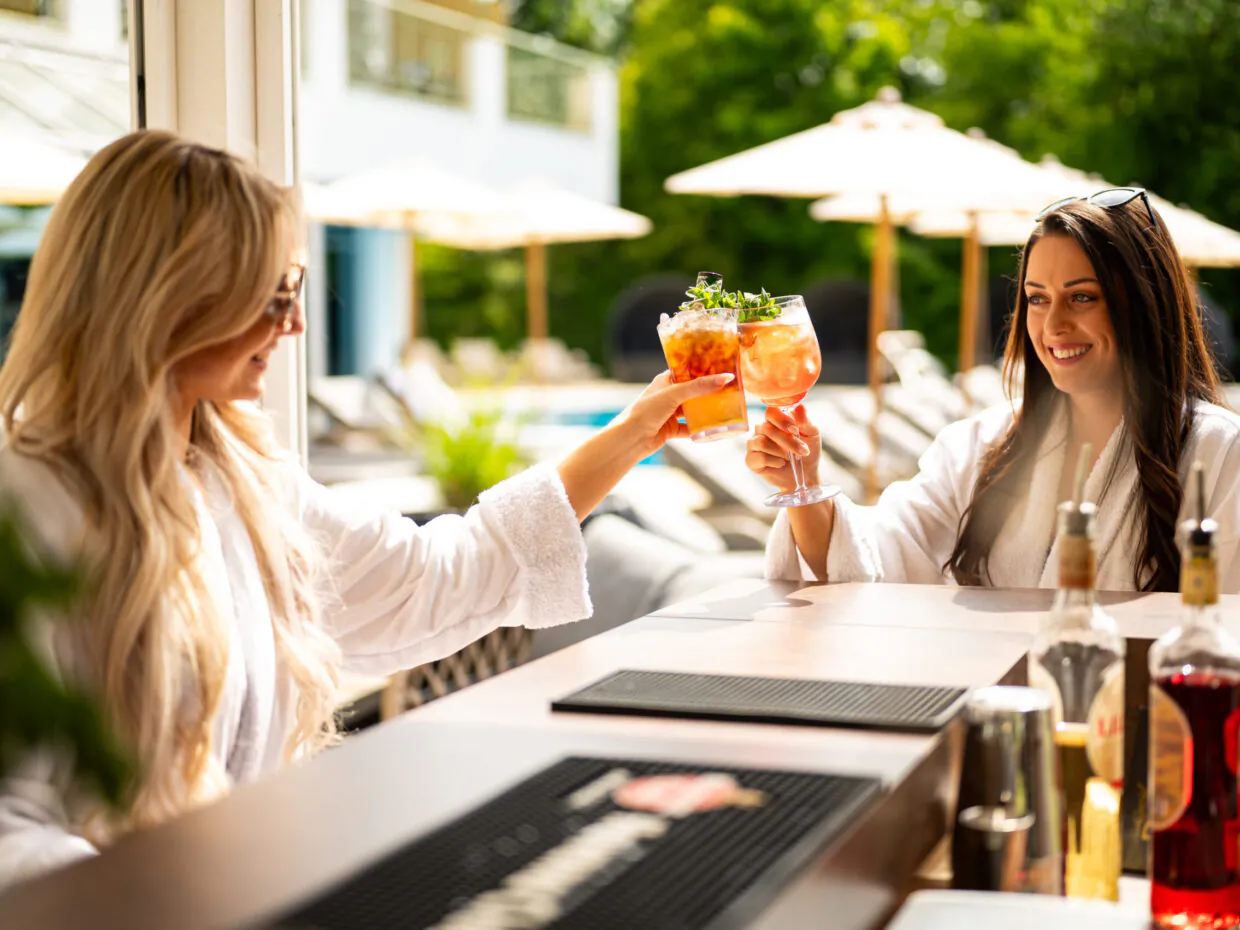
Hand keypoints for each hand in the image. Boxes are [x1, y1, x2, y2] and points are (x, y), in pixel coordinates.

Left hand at [615, 370, 737, 455]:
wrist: (630, 439)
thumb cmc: (646, 411)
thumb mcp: (674, 394)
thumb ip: (699, 387)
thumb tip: (725, 378)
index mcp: (665, 381)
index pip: (688, 371)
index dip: (704, 369)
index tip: (723, 368)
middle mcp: (668, 395)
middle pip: (693, 391)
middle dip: (709, 391)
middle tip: (730, 388)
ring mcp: (670, 413)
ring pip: (693, 410)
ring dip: (707, 410)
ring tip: (726, 407)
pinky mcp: (671, 429)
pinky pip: (690, 428)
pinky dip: (700, 429)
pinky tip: (714, 429)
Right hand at [745, 405, 820, 492]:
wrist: (805, 475)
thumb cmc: (807, 452)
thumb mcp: (812, 435)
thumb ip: (805, 421)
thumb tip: (800, 407)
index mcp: (775, 420)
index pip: (770, 412)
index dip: (781, 420)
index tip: (794, 430)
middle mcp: (762, 430)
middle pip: (767, 428)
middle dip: (788, 441)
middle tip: (802, 451)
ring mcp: (754, 444)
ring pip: (761, 442)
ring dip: (780, 452)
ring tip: (789, 458)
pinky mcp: (751, 459)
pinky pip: (759, 457)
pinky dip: (774, 462)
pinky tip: (780, 464)